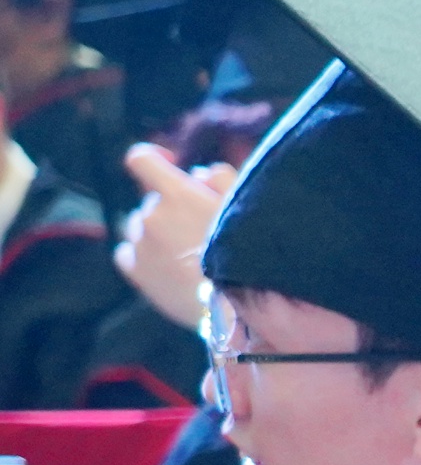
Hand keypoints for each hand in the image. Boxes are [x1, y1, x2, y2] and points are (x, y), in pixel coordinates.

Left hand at [116, 148, 230, 332]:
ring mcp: (139, 243)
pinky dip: (144, 254)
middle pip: (154, 199)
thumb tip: (197, 175)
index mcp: (177, 194)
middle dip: (175, 207)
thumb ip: (220, 178)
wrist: (236, 307)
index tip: (169, 163)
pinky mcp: (134, 271)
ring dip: (161, 232)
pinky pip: (129, 252)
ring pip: (142, 225)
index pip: (142, 158)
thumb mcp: (245, 206)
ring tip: (191, 255)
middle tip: (205, 230)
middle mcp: (151, 215)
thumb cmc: (249, 253)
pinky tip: (169, 266)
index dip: (154, 157)